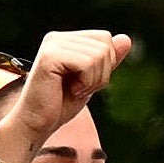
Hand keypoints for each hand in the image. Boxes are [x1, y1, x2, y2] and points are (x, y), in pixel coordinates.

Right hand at [6, 29, 133, 142]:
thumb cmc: (61, 105)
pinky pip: (87, 63)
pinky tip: (70, 90)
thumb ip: (108, 60)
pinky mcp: (49, 56)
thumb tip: (127, 39)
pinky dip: (86, 82)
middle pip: (105, 45)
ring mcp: (52, 45)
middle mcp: (57, 37)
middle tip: (80, 88)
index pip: (105, 38)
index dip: (106, 64)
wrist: (37, 125)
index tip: (86, 82)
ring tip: (75, 89)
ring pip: (99, 54)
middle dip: (101, 73)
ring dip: (93, 80)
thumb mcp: (92, 80)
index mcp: (65, 39)